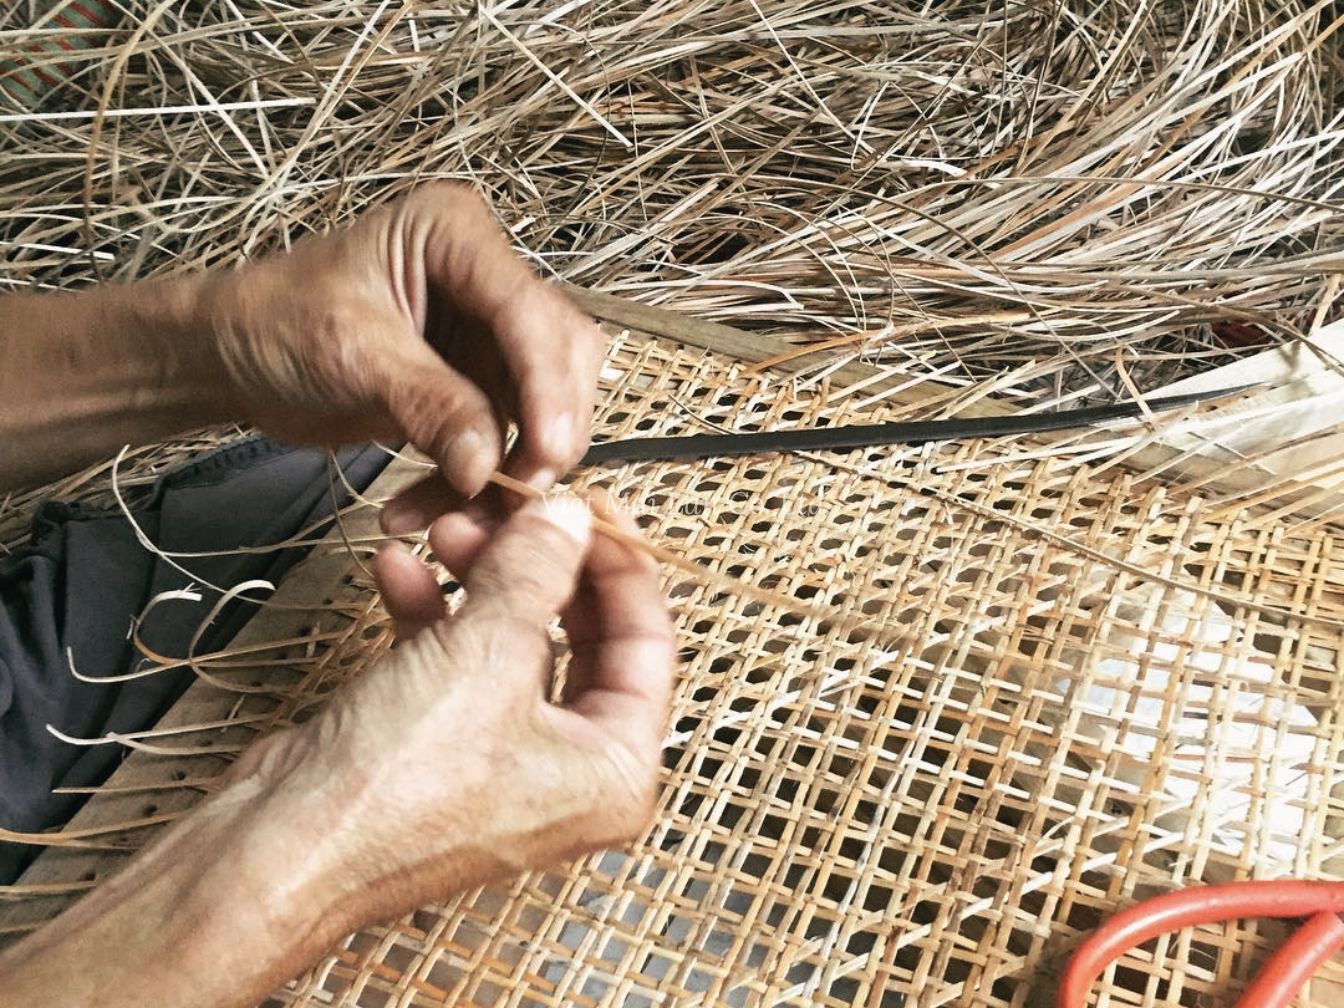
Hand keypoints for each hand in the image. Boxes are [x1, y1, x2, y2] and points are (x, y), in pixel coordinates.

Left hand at [203, 183, 604, 524]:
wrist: (229, 357)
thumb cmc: (272, 323)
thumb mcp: (351, 354)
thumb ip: (429, 403)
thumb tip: (486, 466)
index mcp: (455, 234)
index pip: (530, 310)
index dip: (547, 383)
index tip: (548, 452)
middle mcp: (485, 278)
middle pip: (560, 354)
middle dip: (547, 427)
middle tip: (523, 490)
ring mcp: (486, 334)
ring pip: (544, 405)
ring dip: (514, 466)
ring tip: (464, 514)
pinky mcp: (476, 384)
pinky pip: (503, 440)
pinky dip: (476, 482)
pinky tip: (426, 507)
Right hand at [230, 493, 674, 922]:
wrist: (277, 848)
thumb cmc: (396, 789)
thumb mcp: (488, 654)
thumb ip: (539, 570)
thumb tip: (569, 516)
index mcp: (615, 770)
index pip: (648, 642)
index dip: (620, 564)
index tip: (594, 505)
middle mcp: (569, 772)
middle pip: (581, 635)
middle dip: (541, 564)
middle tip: (518, 511)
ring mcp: (502, 758)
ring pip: (513, 639)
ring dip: (479, 578)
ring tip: (446, 530)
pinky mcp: (441, 745)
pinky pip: (456, 660)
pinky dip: (431, 612)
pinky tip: (398, 569)